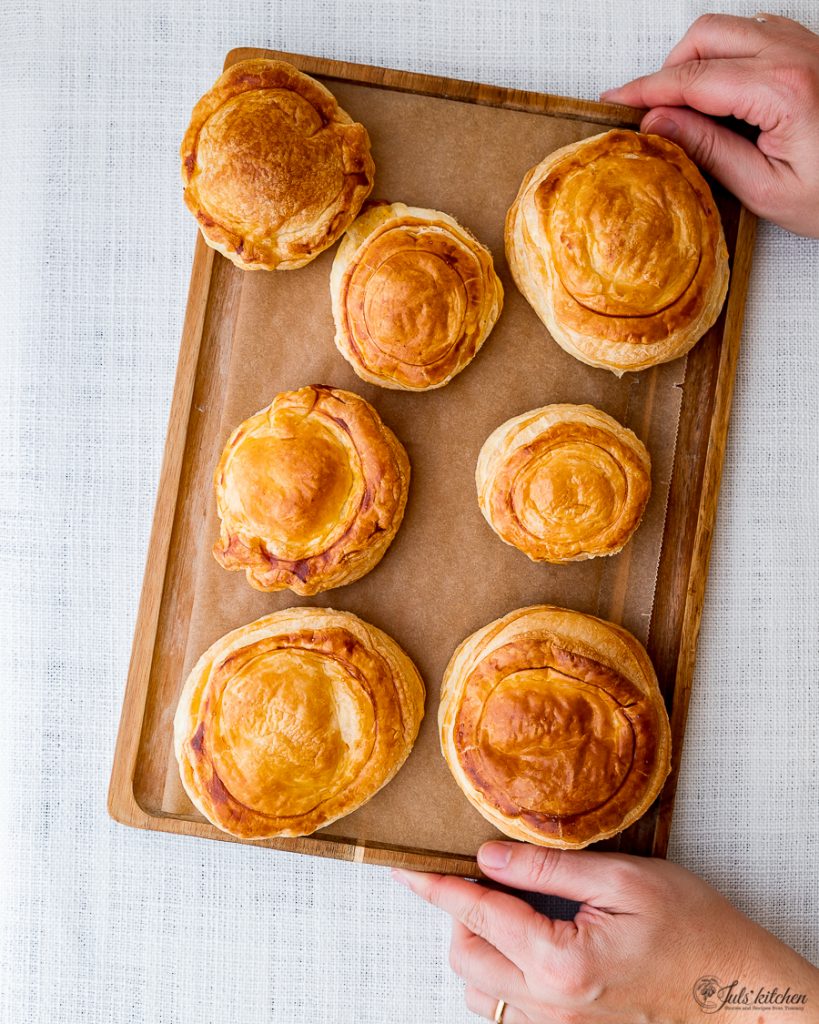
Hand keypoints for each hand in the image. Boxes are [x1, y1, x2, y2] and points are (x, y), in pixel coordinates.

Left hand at [393, 842, 818, 1021]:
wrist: (736, 988)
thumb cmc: (691, 927)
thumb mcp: (621, 880)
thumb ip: (546, 867)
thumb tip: (488, 855)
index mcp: (561, 963)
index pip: (476, 915)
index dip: (435, 886)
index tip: (404, 868)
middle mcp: (550, 1006)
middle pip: (465, 955)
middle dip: (459, 912)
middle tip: (485, 874)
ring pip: (479, 987)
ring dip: (478, 943)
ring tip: (509, 907)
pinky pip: (507, 1006)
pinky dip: (500, 970)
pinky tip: (527, 941)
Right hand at [600, 13, 818, 236]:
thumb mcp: (766, 188)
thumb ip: (709, 150)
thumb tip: (658, 122)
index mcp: (782, 90)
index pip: (692, 79)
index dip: (645, 90)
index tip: (614, 102)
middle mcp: (795, 53)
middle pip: (704, 37)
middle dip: (668, 71)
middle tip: (652, 114)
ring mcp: (806, 45)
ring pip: (728, 29)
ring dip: (696, 62)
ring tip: (687, 111)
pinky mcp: (811, 50)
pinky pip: (754, 35)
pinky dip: (725, 58)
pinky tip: (722, 98)